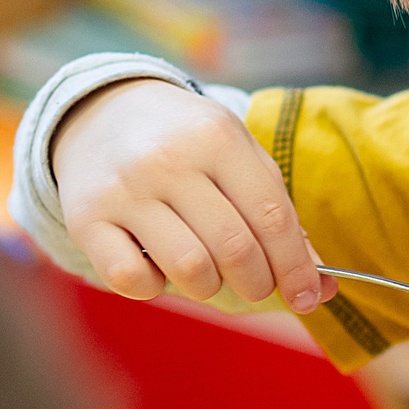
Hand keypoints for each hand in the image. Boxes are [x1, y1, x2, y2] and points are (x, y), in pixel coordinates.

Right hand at [50, 78, 333, 310]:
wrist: (101, 112)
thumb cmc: (187, 144)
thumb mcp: (239, 156)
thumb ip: (278, 215)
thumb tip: (321, 286)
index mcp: (217, 137)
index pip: (272, 217)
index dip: (296, 267)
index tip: (307, 297)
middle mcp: (168, 160)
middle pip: (235, 249)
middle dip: (258, 283)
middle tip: (257, 285)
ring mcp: (124, 190)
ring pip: (189, 269)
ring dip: (210, 287)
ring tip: (208, 271)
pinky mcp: (86, 219)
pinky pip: (131, 279)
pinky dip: (154, 286)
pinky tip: (158, 266)